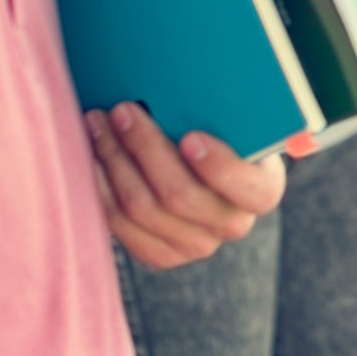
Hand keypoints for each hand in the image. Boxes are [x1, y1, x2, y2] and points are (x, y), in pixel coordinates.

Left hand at [86, 102, 287, 267]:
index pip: (250, 189)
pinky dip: (102, 189)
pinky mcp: (161, 254)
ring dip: (114, 160)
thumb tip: (222, 101)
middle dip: (145, 147)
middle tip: (122, 110)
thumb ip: (233, 112)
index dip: (219, 167)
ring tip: (98, 125)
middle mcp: (233, 224)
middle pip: (180, 195)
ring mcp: (196, 245)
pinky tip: (94, 158)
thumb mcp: (237, 119)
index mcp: (261, 190)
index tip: (190, 136)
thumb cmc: (221, 129)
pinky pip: (121, 227)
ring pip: (142, 208)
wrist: (202, 163)